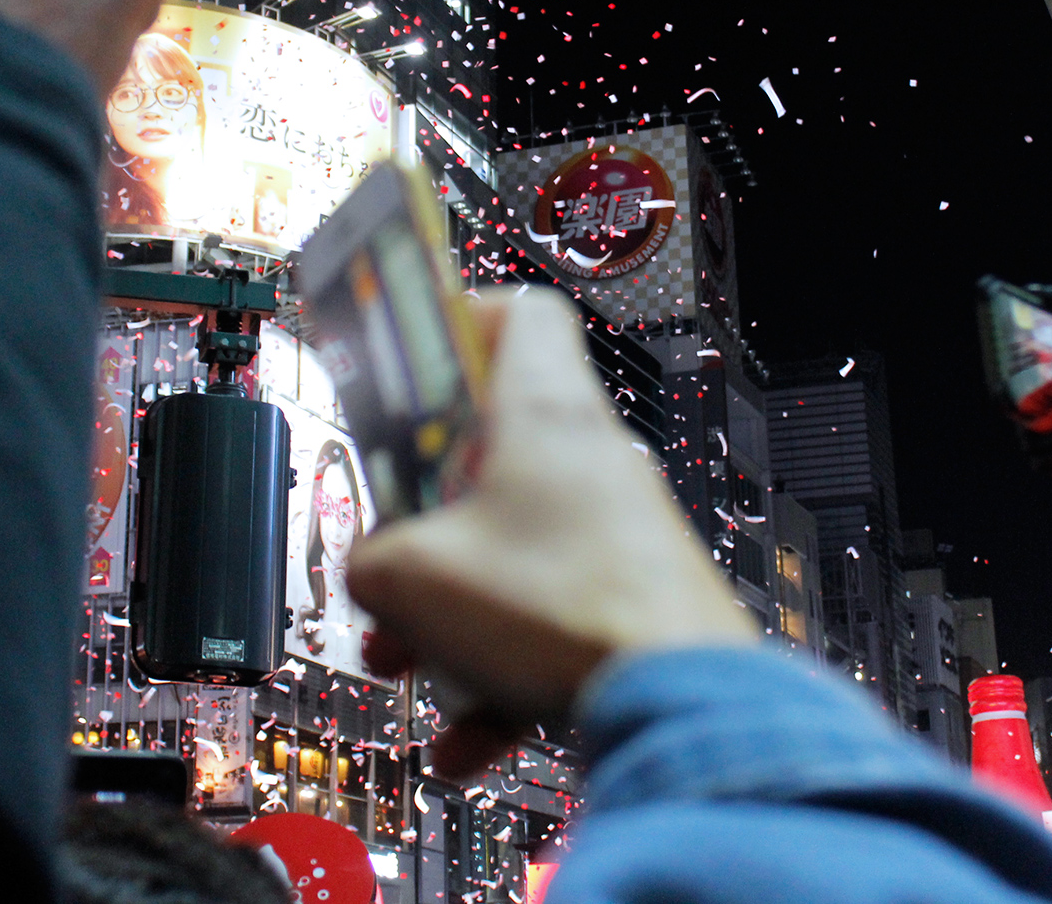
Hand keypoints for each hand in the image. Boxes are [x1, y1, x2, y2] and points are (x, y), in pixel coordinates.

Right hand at [348, 289, 755, 776]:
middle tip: (388, 541)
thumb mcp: (415, 575)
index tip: (408, 366)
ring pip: (508, 548)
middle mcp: (587, 461)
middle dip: (421, 512)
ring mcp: (614, 533)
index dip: (456, 325)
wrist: (680, 703)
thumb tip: (371, 571)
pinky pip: (542, 624)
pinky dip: (498, 676)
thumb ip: (371, 559)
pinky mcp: (629, 602)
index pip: (517, 314)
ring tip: (408, 658)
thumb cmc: (569, 613)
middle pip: (489, 452)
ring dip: (447, 607)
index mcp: (543, 413)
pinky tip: (467, 737)